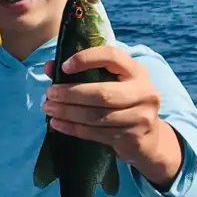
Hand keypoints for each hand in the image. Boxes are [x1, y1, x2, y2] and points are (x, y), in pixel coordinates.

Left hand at [41, 45, 182, 184]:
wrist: (147, 139)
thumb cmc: (122, 103)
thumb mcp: (109, 83)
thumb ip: (81, 73)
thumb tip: (49, 66)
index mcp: (136, 71)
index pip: (112, 57)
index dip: (86, 59)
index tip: (64, 67)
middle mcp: (143, 92)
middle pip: (102, 93)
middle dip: (70, 94)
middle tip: (49, 94)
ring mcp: (141, 116)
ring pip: (97, 115)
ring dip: (68, 113)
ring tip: (49, 109)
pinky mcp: (133, 137)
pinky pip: (97, 133)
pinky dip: (73, 128)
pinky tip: (58, 124)